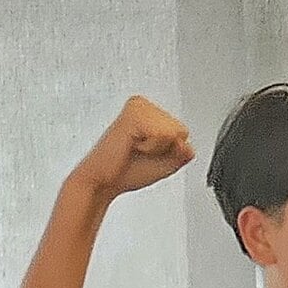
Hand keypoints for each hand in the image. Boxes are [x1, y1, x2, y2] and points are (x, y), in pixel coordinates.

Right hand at [69, 95, 193, 199]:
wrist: (102, 181)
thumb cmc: (126, 171)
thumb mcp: (166, 163)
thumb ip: (184, 151)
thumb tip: (185, 143)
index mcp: (150, 113)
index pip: (182, 132)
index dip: (168, 152)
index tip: (144, 153)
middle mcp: (143, 106)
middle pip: (181, 131)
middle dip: (164, 150)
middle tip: (138, 153)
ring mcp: (139, 107)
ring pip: (174, 132)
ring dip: (157, 149)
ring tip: (135, 149)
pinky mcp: (135, 113)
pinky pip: (164, 134)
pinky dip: (151, 147)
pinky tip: (132, 146)